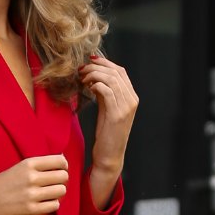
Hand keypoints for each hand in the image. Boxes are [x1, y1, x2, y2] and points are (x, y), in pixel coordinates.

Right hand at [0, 153, 69, 214]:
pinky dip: (51, 205)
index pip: (59, 161)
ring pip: (61, 191)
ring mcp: (31, 195)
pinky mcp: (31, 210)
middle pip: (63, 176)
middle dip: (60, 181)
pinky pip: (54, 205)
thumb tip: (62, 160)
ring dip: (57, 193)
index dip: (63, 166)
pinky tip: (42, 204)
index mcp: (28, 164)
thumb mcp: (17, 168)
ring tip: (47, 195)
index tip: (59, 171)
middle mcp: (31, 178)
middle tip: (52, 185)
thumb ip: (38, 165)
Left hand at [81, 52, 137, 170]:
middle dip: (96, 67)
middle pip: (115, 72)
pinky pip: (107, 91)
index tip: (89, 60)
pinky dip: (96, 85)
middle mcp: (132, 99)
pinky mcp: (117, 114)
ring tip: (82, 78)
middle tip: (82, 69)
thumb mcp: (106, 108)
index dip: (104, 62)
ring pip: (111, 79)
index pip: (120, 71)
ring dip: (94, 75)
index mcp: (131, 97)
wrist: (109, 155)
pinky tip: (88, 88)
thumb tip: (94, 76)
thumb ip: (104, 92)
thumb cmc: (107, 133)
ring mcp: (126, 107)